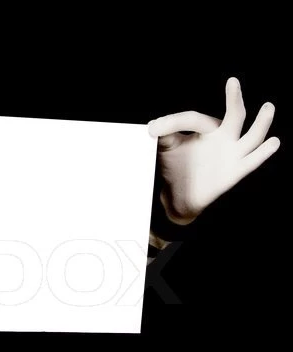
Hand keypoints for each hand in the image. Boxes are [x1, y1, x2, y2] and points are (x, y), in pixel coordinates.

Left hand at [148, 77, 280, 224]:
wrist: (178, 196)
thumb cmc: (174, 166)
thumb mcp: (166, 147)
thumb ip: (163, 134)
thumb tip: (152, 127)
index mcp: (207, 129)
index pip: (195, 119)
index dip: (174, 122)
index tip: (153, 129)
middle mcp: (224, 138)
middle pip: (233, 116)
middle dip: (234, 99)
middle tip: (232, 82)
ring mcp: (232, 154)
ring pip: (251, 137)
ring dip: (261, 123)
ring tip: (268, 107)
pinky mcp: (235, 171)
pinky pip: (252, 161)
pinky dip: (263, 153)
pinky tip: (273, 142)